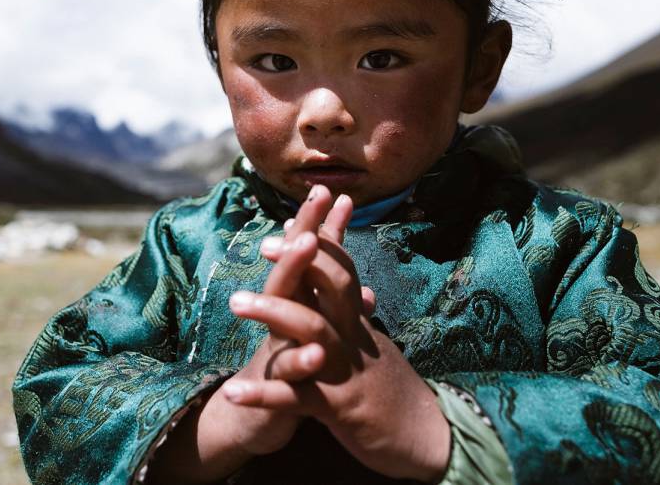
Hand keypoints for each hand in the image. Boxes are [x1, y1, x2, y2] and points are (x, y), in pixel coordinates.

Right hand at [146, 186, 346, 481]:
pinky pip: (284, 376)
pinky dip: (298, 364)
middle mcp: (278, 320)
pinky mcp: (271, 390)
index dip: (318, 226)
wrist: (248, 420)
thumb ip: (324, 305)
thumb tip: (358, 282)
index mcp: (293, 307)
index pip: (305, 261)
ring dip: (291, 278)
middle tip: (317, 198)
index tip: (333, 190)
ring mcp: (273, 350)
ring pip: (281, 311)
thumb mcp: (305, 333)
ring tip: (308, 248)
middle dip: (303, 234)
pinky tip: (316, 354)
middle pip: (289, 271)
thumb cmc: (284, 370)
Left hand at [226, 186, 451, 481]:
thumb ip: (360, 318)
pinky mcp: (339, 409)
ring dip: (274, 312)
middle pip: (330, 287)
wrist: (427, 438)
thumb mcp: (376, 348)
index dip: (317, 245)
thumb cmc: (394, 391)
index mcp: (358, 325)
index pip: (341, 271)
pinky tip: (232, 392)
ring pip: (313, 331)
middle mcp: (354, 339)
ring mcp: (347, 371)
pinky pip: (297, 398)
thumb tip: (358, 289)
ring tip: (235, 301)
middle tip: (263, 245)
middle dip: (298, 262)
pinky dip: (264, 395)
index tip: (288, 222)